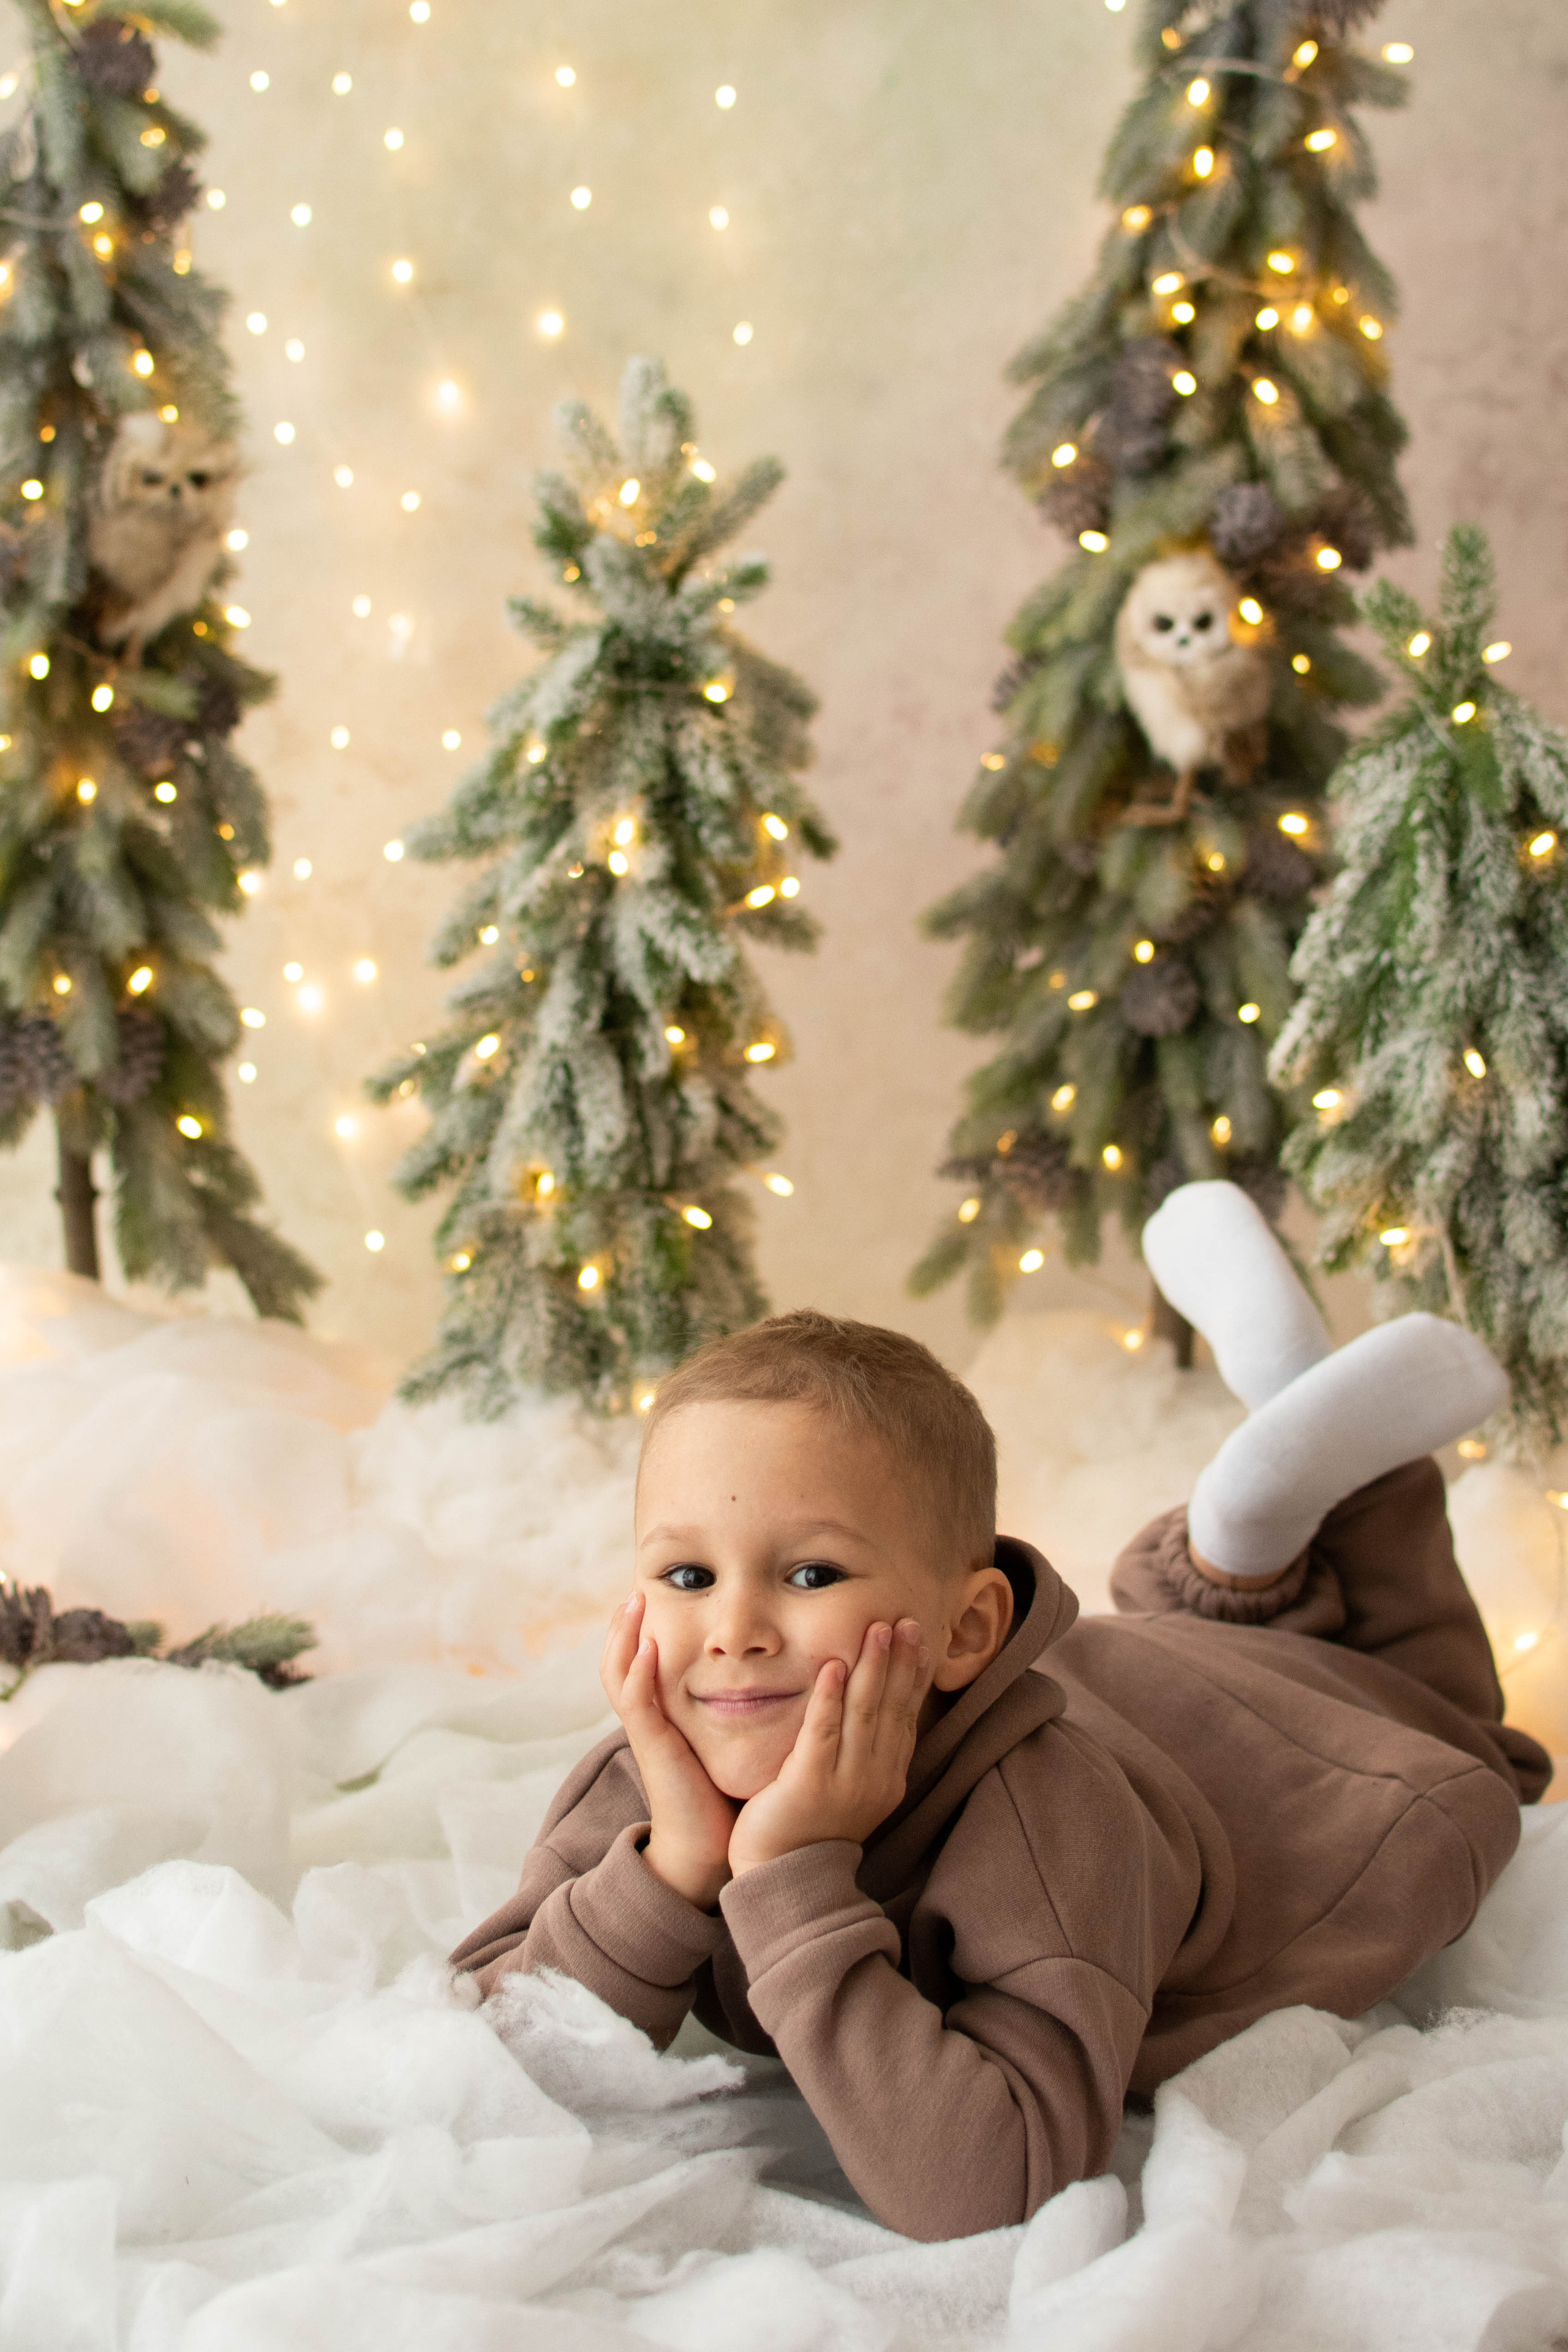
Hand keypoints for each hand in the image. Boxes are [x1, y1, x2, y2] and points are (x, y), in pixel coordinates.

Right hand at [600, 1591, 736, 1910]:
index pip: (642, 1662)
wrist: (711, 1847)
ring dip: (624, 1638)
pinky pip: (637, 1705)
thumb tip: (769, 1672)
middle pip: (620, 1661)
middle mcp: (652, 1718)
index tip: (655, 1592)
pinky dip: (639, 1675)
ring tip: (633, 1603)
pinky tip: (650, 1650)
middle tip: (636, 1588)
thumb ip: (735, 1708)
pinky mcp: (654, 1749)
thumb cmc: (723, 1792)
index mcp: (665, 1714)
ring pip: (619, 1676)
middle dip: (624, 1625)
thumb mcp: (725, 1740)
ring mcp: (649, 1732)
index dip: (642, 1630)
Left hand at [728, 1618, 929, 1877]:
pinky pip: (823, 1733)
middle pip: (891, 1709)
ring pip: (864, 1714)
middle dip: (899, 1661)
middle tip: (906, 1621)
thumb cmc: (811, 1829)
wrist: (785, 1880)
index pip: (906, 1716)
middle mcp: (874, 1778)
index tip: (919, 1638)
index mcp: (887, 1778)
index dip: (913, 1675)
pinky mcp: (810, 1784)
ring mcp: (845, 1782)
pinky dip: (829, 1698)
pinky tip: (834, 1667)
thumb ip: (865, 1751)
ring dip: (872, 1668)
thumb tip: (874, 1706)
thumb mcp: (852, 1789)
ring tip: (877, 1629)